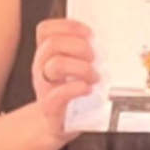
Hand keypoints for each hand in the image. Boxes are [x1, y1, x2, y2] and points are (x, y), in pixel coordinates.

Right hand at [31, 19, 98, 141]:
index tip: (89, 33)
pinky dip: (77, 88)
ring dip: (81, 67)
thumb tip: (108, 34)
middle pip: (53, 43)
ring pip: (56, 64)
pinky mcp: (49, 107)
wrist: (58, 123)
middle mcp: (41, 67)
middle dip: (79, 46)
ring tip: (95, 76)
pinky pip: (58, 94)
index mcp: (47, 53)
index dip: (68, 26)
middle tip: (94, 58)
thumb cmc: (71, 89)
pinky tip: (88, 89)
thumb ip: (83, 49)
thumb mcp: (73, 64)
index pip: (46, 29)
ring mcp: (43, 87)